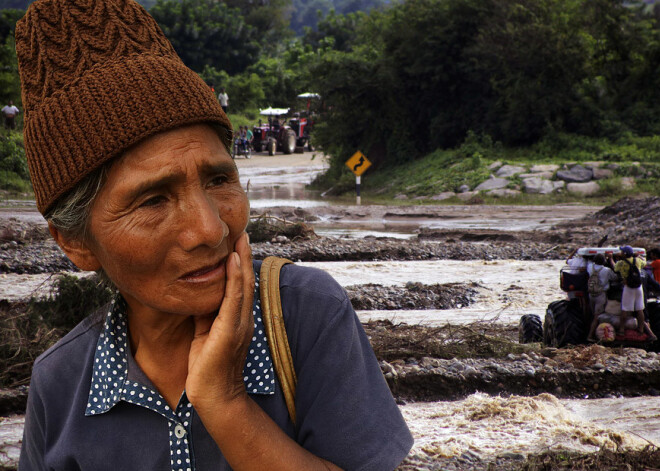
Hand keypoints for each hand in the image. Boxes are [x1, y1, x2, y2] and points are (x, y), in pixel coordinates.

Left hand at [185, 232, 254, 412]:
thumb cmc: (207, 368)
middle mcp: (244, 319)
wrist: (213, 396)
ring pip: (243, 285)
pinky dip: (235, 278)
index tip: (236, 244)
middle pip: (246, 281)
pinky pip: (234, 298)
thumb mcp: (205, 334)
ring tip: (240, 238)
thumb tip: (198, 295)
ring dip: (242, 260)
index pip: (240, 287)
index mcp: (238, 320)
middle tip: (242, 232)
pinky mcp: (230, 329)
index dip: (240, 265)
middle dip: (244, 256)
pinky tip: (233, 261)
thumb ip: (206, 314)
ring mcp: (240, 323)